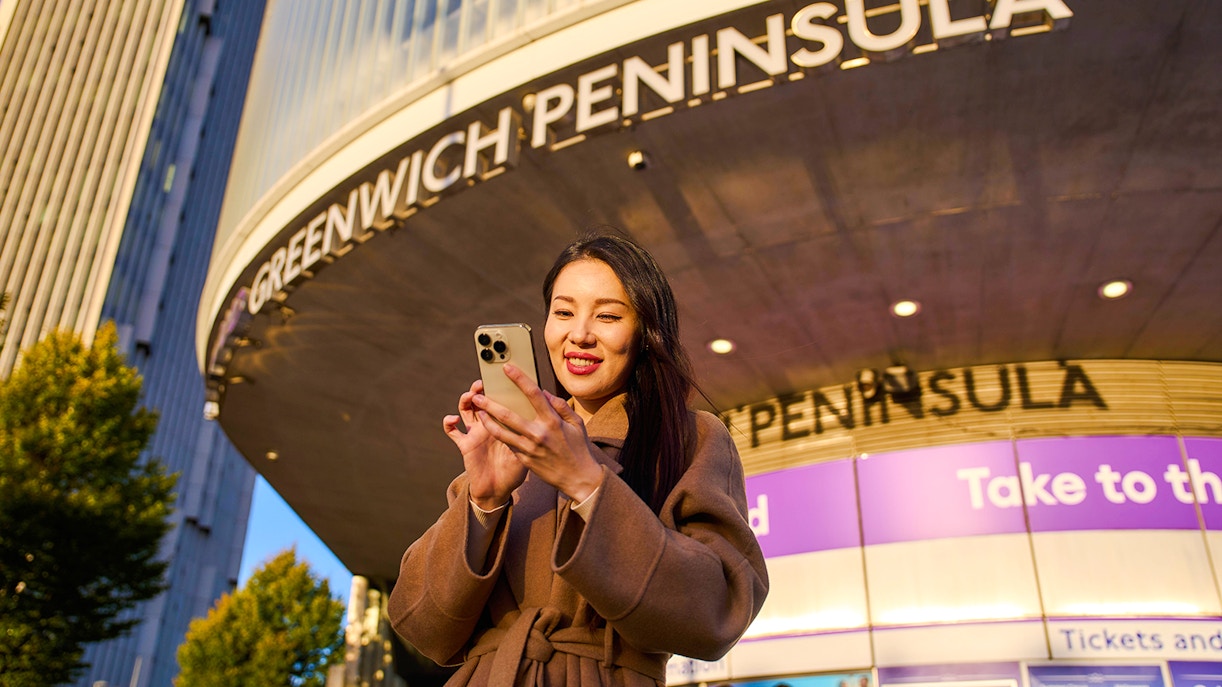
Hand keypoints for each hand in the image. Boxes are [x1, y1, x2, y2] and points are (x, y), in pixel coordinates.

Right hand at [443, 379, 527, 509]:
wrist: (499, 491)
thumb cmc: (516, 471)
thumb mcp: (529, 451)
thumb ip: (534, 433)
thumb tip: (544, 413)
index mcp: (505, 423)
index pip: (502, 399)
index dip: (501, 387)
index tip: (504, 373)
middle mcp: (489, 424)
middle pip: (482, 400)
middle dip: (480, 388)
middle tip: (482, 382)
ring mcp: (476, 432)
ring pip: (466, 409)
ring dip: (465, 399)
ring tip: (471, 396)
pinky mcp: (465, 444)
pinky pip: (452, 431)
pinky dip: (449, 423)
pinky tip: (453, 419)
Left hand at [472, 364, 603, 502]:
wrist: (579, 478)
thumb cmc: (579, 448)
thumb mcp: (577, 424)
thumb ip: (561, 406)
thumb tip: (545, 393)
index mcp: (552, 421)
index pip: (533, 394)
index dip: (519, 379)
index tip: (507, 368)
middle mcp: (538, 434)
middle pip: (508, 415)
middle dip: (490, 404)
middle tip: (477, 395)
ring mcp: (529, 448)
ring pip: (502, 432)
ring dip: (487, 421)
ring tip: (478, 412)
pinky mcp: (525, 460)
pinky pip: (508, 444)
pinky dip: (498, 435)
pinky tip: (490, 427)